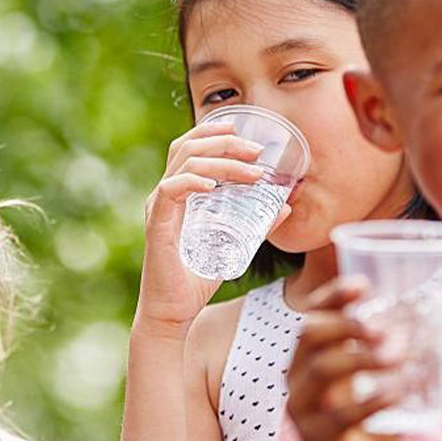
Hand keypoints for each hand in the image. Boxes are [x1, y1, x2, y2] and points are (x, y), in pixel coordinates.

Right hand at [138, 121, 286, 335]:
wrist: (174, 313)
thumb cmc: (196, 280)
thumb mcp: (235, 245)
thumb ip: (256, 224)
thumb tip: (284, 205)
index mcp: (179, 193)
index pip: (189, 147)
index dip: (212, 131)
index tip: (241, 127)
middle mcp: (165, 195)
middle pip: (187, 146)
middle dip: (224, 140)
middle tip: (256, 149)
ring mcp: (159, 208)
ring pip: (185, 163)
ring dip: (221, 160)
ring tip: (251, 170)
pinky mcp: (157, 225)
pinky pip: (170, 190)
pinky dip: (193, 181)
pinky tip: (214, 184)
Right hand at [286, 278, 400, 440]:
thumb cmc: (370, 424)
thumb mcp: (387, 384)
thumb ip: (416, 357)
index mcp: (309, 357)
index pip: (312, 314)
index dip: (333, 295)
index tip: (363, 284)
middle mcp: (298, 377)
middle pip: (309, 333)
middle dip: (346, 323)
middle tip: (382, 327)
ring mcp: (304, 408)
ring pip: (322, 368)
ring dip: (363, 357)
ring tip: (399, 356)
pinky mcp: (320, 437)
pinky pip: (342, 414)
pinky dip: (374, 399)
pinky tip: (399, 392)